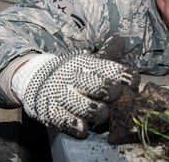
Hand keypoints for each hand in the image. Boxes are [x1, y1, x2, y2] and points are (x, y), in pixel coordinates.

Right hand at [14, 51, 139, 137]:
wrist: (34, 78)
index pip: (108, 67)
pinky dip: (75, 125)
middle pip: (96, 84)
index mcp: (86, 64)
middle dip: (109, 91)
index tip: (134, 82)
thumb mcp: (88, 61)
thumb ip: (107, 54)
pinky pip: (63, 120)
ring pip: (82, 105)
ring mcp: (60, 94)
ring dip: (96, 111)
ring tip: (102, 114)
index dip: (124, 75)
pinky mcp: (49, 111)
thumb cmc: (72, 72)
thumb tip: (120, 39)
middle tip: (117, 96)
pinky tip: (83, 128)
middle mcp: (73, 77)